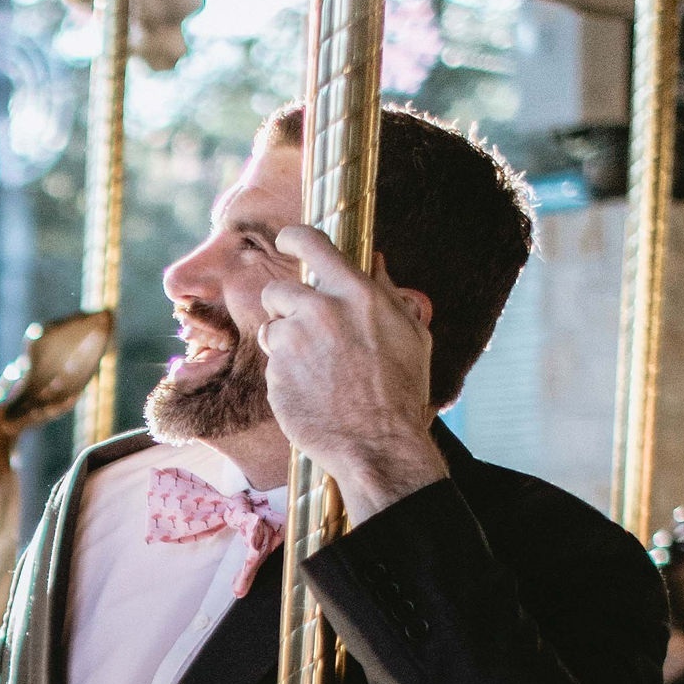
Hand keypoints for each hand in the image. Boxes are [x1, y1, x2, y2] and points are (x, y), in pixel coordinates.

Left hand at [259, 226, 445, 524]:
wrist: (378, 445)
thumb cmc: (401, 391)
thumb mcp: (411, 334)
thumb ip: (386, 292)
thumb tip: (375, 260)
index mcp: (355, 294)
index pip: (311, 242)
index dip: (293, 238)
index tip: (287, 240)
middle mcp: (319, 311)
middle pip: (279, 290)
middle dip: (287, 307)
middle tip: (309, 331)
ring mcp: (292, 344)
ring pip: (272, 329)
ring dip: (286, 343)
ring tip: (318, 370)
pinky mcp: (275, 374)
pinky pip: (272, 363)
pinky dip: (286, 373)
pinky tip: (312, 391)